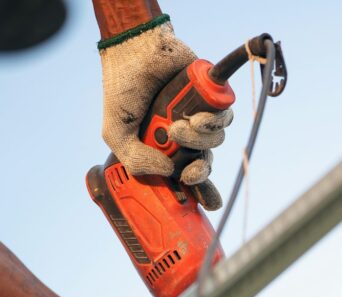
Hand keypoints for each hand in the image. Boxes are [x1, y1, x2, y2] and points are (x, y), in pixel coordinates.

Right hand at [99, 21, 231, 209]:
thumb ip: (135, 159)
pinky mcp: (211, 96)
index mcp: (164, 146)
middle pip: (206, 162)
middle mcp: (184, 134)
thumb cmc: (122, 89)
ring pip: (215, 141)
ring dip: (200, 139)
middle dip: (201, 170)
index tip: (206, 203)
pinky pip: (225, 117)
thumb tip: (168, 171)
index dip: (201, 191)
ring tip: (179, 126)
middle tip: (191, 170)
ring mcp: (198, 115)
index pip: (187, 174)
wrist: (134, 49)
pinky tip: (198, 117)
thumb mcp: (116, 132)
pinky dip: (215, 121)